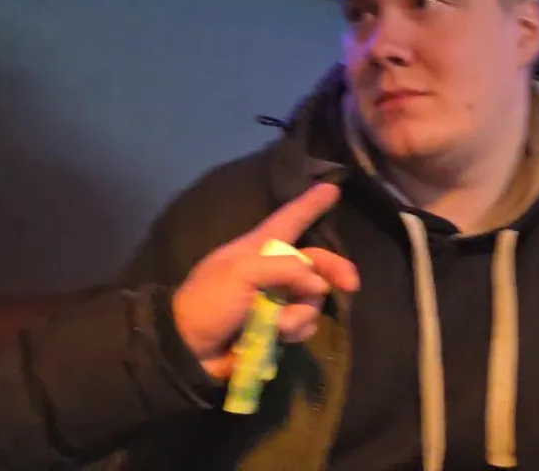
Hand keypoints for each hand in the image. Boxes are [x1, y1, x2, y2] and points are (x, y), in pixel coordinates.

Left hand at [171, 183, 358, 379]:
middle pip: (315, 261)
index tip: (332, 187)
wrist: (187, 351)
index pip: (289, 219)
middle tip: (351, 285)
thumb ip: (285, 268)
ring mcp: (276, 299)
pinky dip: (296, 331)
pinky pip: (305, 324)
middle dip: (334, 270)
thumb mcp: (242, 273)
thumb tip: (318, 283)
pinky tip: (279, 337)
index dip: (310, 203)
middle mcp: (272, 270)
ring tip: (278, 325)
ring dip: (301, 313)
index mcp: (258, 248)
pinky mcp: (277, 327)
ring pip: (312, 297)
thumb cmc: (209, 302)